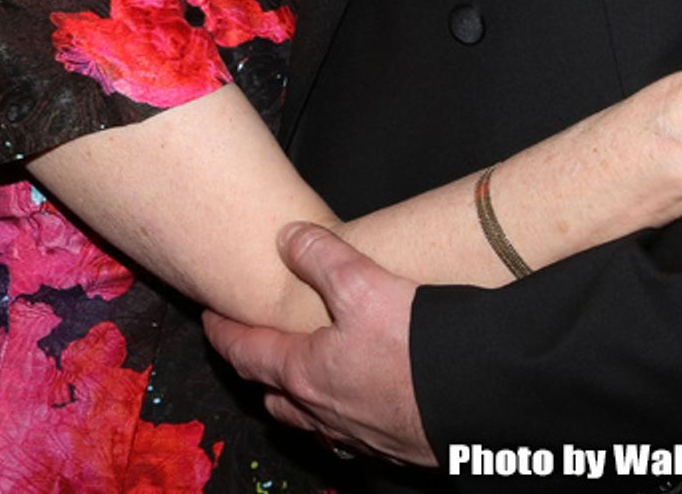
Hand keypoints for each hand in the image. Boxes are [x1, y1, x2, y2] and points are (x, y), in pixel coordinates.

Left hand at [204, 222, 437, 466]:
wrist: (471, 400)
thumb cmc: (412, 349)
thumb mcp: (363, 284)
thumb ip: (322, 256)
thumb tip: (288, 237)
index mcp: (307, 373)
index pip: (248, 353)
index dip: (224, 334)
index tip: (210, 320)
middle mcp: (323, 411)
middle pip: (273, 394)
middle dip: (256, 371)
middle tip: (250, 347)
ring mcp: (355, 433)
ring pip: (308, 419)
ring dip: (294, 397)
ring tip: (297, 377)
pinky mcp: (389, 444)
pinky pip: (346, 431)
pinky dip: (336, 413)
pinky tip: (355, 399)